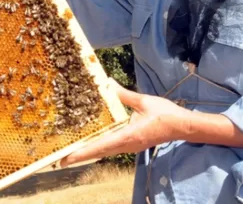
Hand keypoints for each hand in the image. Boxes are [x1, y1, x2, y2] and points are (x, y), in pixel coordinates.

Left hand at [60, 81, 190, 166]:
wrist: (182, 126)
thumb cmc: (164, 113)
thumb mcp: (143, 101)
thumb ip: (124, 94)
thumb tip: (108, 83)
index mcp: (127, 136)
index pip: (100, 146)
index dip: (82, 153)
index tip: (66, 158)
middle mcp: (126, 145)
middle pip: (99, 153)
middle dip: (80, 156)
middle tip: (61, 158)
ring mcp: (130, 146)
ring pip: (106, 152)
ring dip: (90, 152)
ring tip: (73, 151)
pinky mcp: (133, 143)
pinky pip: (113, 147)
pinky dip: (100, 147)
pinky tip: (94, 142)